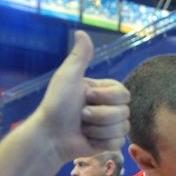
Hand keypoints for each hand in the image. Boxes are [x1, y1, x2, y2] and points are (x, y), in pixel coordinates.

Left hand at [32, 30, 129, 161]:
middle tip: (82, 115)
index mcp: (103, 91)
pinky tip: (88, 139)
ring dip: (99, 129)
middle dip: (101, 115)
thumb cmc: (56, 104)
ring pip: (123, 128)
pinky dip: (101, 142)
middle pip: (125, 112)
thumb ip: (80, 56)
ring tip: (83, 128)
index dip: (107, 97)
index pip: (124, 93)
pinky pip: (118, 142)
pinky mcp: (108, 143)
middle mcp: (109, 107)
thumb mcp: (68, 77)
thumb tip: (82, 32)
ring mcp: (110, 126)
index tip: (88, 96)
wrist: (50, 136)